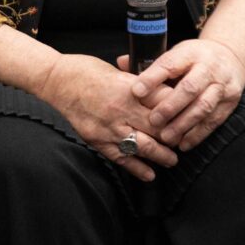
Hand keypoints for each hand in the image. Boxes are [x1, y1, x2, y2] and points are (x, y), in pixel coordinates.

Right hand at [40, 53, 177, 181]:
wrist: (57, 81)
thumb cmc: (87, 70)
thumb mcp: (118, 72)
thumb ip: (139, 86)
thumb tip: (162, 94)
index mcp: (128, 89)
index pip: (161, 104)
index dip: (177, 111)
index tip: (188, 116)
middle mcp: (120, 111)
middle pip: (156, 128)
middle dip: (174, 137)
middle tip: (185, 142)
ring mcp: (108, 128)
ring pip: (142, 147)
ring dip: (161, 156)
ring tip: (172, 160)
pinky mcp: (97, 140)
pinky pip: (121, 158)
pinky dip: (137, 168)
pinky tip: (149, 174)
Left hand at [123, 38, 244, 150]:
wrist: (230, 55)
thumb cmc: (193, 58)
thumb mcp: (175, 52)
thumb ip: (151, 62)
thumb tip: (121, 62)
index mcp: (190, 52)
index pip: (169, 64)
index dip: (152, 78)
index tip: (135, 91)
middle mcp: (208, 67)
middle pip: (189, 88)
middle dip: (169, 106)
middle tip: (152, 121)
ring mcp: (222, 85)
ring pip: (203, 106)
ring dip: (183, 124)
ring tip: (166, 138)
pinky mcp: (230, 102)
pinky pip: (214, 120)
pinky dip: (198, 134)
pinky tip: (184, 143)